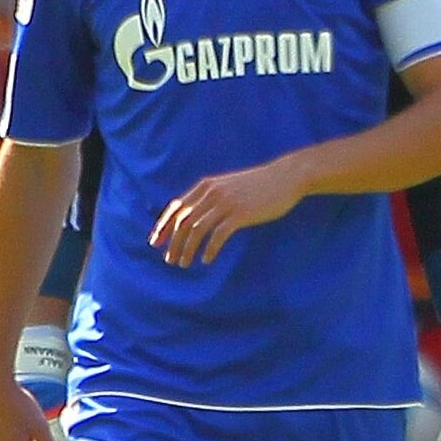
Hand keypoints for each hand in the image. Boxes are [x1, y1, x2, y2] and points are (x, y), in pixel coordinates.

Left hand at [150, 156, 304, 267]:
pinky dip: (210, 249)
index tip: (156, 243)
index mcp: (205, 186)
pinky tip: (207, 260)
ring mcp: (226, 203)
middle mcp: (211, 193)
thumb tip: (195, 216)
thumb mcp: (228, 186)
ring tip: (184, 263)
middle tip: (170, 260)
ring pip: (197, 230)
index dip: (163, 226)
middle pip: (183, 221)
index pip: (176, 208)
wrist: (285, 177)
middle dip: (173, 243)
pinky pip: (218, 236)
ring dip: (187, 249)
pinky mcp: (240, 214)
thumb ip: (211, 197)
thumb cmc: (258, 185)